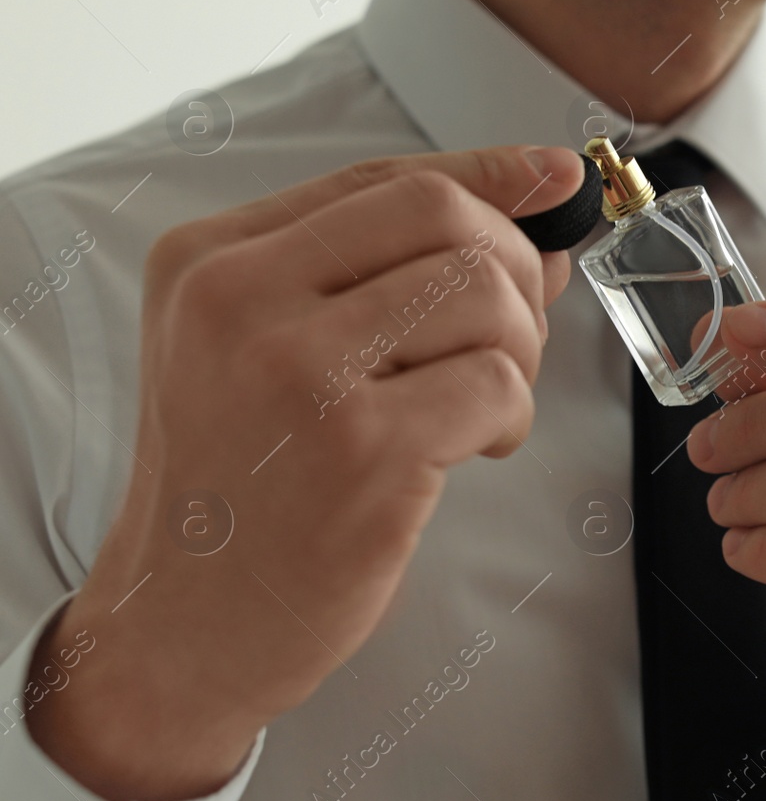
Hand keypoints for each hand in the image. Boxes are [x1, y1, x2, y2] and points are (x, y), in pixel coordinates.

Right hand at [25, 145, 584, 800]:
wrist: (174, 624)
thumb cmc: (245, 482)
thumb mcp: (277, 350)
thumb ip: (391, 272)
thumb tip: (538, 204)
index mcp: (211, 259)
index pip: (386, 178)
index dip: (490, 175)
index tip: (556, 180)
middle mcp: (240, 299)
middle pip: (444, 217)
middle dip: (512, 265)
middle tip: (507, 337)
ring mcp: (297, 374)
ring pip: (482, 293)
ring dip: (518, 349)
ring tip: (485, 403)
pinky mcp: (359, 450)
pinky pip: (495, 382)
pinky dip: (513, 413)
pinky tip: (477, 447)